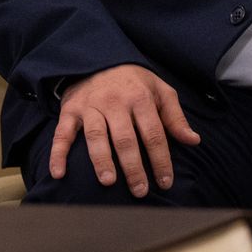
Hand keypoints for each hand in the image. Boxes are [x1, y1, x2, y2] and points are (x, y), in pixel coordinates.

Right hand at [51, 64, 200, 196]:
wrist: (100, 60)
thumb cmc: (135, 82)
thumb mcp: (161, 91)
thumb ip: (175, 117)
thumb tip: (193, 140)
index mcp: (141, 98)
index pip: (154, 134)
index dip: (161, 159)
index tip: (165, 182)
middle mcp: (115, 103)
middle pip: (125, 139)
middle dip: (134, 167)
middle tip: (140, 190)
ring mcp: (91, 107)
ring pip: (96, 137)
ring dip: (101, 161)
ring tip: (108, 182)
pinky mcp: (70, 111)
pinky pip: (62, 134)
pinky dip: (58, 154)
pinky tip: (58, 174)